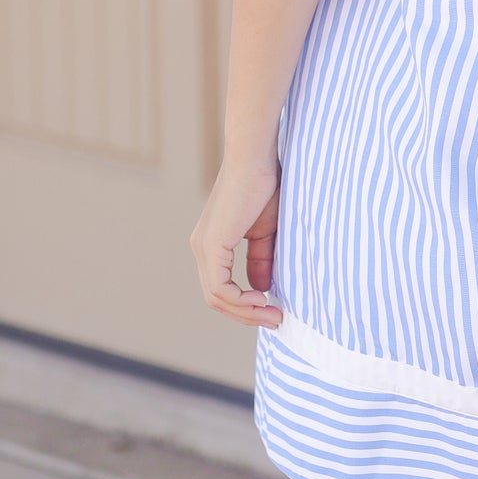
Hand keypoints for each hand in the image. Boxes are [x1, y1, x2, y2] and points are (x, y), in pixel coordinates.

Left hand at [190, 159, 284, 327]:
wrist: (256, 159)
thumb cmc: (264, 187)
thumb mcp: (266, 232)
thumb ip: (261, 260)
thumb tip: (262, 290)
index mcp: (212, 244)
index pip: (222, 288)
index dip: (246, 304)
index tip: (273, 308)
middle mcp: (201, 248)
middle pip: (217, 298)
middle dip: (247, 314)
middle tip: (275, 319)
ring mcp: (203, 247)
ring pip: (217, 297)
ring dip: (246, 311)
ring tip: (273, 313)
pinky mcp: (211, 245)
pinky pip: (220, 287)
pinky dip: (240, 299)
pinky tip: (262, 297)